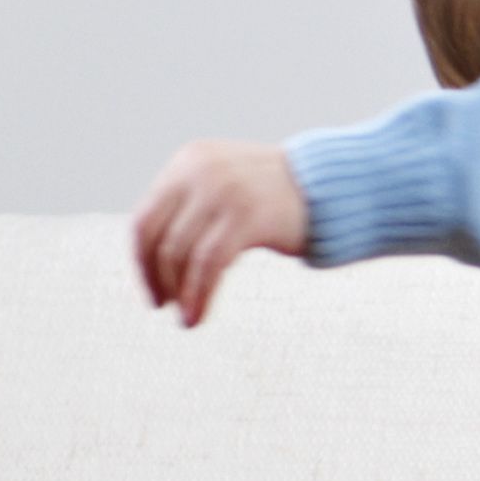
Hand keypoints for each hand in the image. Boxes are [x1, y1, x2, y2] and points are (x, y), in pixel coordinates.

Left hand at [133, 142, 308, 325]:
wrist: (337, 189)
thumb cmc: (282, 199)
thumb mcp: (227, 188)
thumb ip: (193, 209)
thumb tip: (158, 261)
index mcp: (190, 161)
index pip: (145, 219)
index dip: (142, 261)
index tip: (153, 289)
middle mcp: (200, 171)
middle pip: (156, 237)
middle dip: (155, 278)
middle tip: (163, 306)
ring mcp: (223, 191)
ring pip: (179, 254)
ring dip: (179, 293)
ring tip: (186, 319)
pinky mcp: (247, 216)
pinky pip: (207, 265)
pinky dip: (198, 295)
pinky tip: (197, 317)